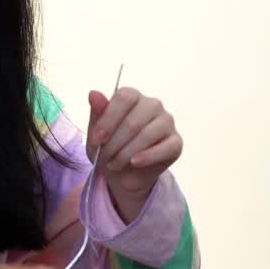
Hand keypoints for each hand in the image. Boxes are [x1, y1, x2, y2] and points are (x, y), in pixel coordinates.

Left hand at [87, 87, 181, 220]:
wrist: (122, 174)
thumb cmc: (108, 147)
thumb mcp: (96, 132)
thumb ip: (97, 113)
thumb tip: (93, 94)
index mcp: (133, 96)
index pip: (124, 97)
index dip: (108, 119)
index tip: (97, 139)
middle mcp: (153, 105)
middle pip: (134, 120)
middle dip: (115, 143)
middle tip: (105, 157)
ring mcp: (167, 122)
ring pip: (148, 134)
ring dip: (127, 153)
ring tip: (115, 164)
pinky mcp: (176, 142)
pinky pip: (165, 148)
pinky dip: (147, 157)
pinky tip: (134, 162)